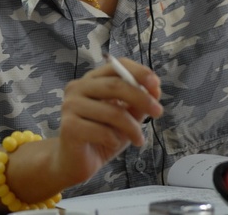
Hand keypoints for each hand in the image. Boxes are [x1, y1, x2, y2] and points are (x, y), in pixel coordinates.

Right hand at [55, 58, 162, 185]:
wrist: (75, 163)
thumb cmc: (101, 136)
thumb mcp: (125, 117)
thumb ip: (137, 102)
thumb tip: (155, 89)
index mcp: (91, 79)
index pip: (116, 65)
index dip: (138, 72)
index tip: (156, 84)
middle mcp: (78, 87)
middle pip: (115, 85)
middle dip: (141, 97)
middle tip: (158, 111)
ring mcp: (71, 105)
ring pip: (112, 111)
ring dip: (132, 127)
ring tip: (139, 139)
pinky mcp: (69, 126)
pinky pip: (102, 131)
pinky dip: (115, 139)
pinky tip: (115, 144)